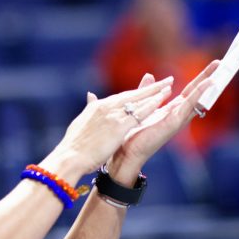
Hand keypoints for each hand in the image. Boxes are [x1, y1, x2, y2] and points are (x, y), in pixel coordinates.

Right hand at [55, 76, 173, 174]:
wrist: (70, 156)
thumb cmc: (73, 146)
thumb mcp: (80, 124)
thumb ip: (89, 109)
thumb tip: (90, 97)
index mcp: (96, 107)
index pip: (120, 97)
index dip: (135, 93)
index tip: (146, 89)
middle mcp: (106, 107)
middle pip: (132, 94)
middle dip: (149, 87)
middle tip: (165, 81)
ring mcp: (113, 115)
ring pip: (138, 100)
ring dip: (155, 92)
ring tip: (169, 86)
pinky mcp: (119, 126)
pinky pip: (140, 112)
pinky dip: (152, 104)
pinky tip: (164, 99)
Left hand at [113, 60, 218, 171]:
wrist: (128, 152)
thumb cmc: (134, 133)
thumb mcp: (142, 106)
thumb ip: (148, 91)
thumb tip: (150, 75)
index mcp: (171, 109)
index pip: (190, 90)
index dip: (200, 77)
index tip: (212, 65)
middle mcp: (178, 114)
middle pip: (197, 92)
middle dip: (209, 77)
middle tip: (221, 62)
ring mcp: (178, 119)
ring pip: (197, 98)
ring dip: (208, 84)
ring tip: (220, 71)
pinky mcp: (174, 123)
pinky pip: (189, 105)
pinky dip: (199, 94)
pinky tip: (207, 84)